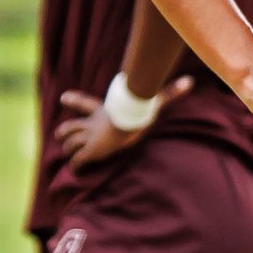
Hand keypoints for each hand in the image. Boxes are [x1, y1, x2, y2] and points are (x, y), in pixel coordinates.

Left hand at [55, 76, 192, 169]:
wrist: (127, 122)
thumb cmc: (138, 111)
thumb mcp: (153, 101)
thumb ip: (169, 93)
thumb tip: (189, 81)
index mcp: (102, 111)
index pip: (84, 103)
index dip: (73, 100)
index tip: (63, 98)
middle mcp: (92, 125)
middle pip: (69, 127)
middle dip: (65, 133)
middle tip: (63, 135)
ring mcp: (89, 138)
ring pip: (69, 145)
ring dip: (69, 149)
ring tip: (72, 154)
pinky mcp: (89, 152)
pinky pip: (77, 161)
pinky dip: (76, 166)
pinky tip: (77, 171)